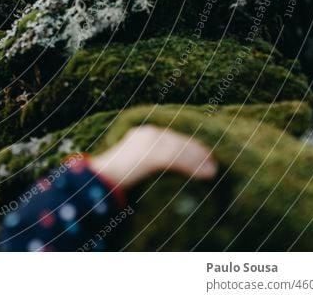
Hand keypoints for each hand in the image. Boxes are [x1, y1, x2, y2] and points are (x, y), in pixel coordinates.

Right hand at [88, 125, 216, 190]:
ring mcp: (149, 143)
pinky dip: (195, 167)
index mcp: (141, 133)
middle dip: (197, 151)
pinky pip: (179, 161)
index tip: (203, 152)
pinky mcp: (153, 156)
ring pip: (181, 150)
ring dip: (199, 161)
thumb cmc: (112, 176)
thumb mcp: (130, 163)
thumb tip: (159, 169)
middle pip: (178, 141)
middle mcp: (147, 134)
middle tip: (212, 162)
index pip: (171, 136)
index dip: (189, 145)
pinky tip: (206, 175)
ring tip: (213, 171)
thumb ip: (145, 162)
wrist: (100, 178)